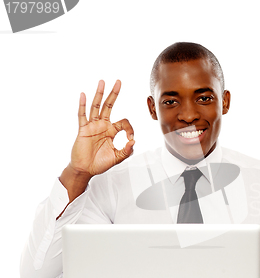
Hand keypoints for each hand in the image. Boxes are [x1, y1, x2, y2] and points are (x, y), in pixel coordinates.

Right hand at [59, 80, 134, 204]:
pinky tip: (84, 95)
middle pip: (109, 106)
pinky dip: (83, 105)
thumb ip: (126, 151)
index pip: (124, 122)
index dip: (130, 129)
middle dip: (114, 94)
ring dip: (99, 94)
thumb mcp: (117, 158)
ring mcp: (92, 126)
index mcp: (112, 131)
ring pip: (96, 107)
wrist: (85, 170)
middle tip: (119, 81)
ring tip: (102, 82)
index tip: (130, 139)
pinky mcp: (83, 130)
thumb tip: (133, 142)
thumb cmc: (99, 163)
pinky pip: (82, 116)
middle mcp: (102, 125)